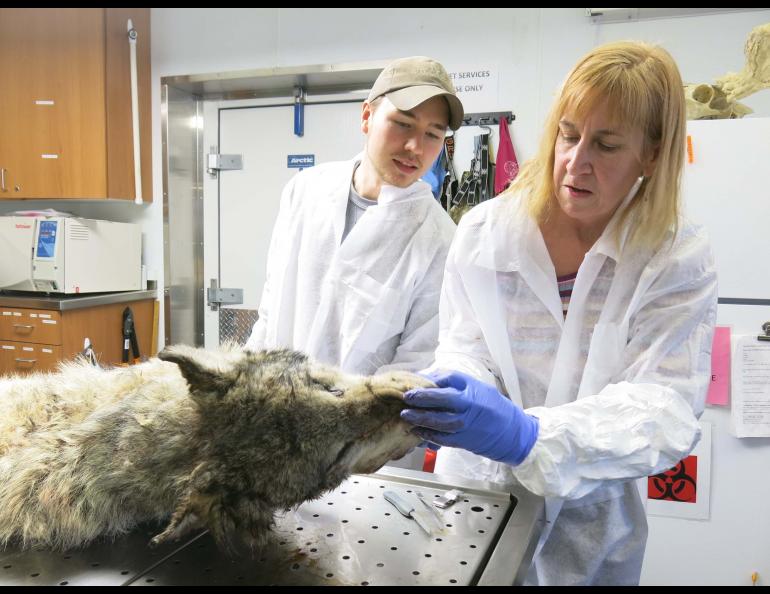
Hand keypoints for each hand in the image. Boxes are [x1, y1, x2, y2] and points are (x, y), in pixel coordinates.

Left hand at [400, 370, 537, 465]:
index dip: (428, 381)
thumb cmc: (491, 405)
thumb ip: (452, 382)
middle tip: (406, 398)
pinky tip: (417, 432)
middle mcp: (469, 407)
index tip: (414, 381)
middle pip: (441, 400)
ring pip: (439, 422)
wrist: (510, 432)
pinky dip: (428, 435)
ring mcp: (465, 425)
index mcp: (472, 391)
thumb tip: (425, 377)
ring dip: (420, 419)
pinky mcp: (463, 441)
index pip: (448, 380)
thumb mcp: (476, 387)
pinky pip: (442, 438)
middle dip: (421, 399)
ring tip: (406, 416)